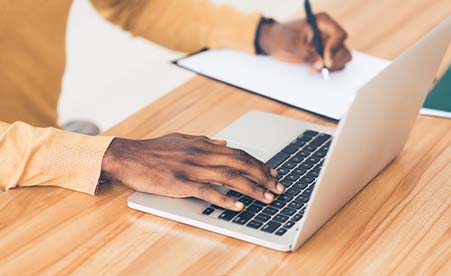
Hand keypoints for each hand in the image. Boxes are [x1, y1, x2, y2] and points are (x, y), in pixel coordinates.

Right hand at [101, 133, 283, 210]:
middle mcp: (201, 154)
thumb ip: (204, 141)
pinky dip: (225, 198)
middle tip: (278, 187)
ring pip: (229, 177)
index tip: (272, 173)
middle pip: (240, 164)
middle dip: (263, 176)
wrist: (127, 156)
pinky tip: (238, 205)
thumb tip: (224, 143)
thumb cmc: (153, 150)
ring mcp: (191, 168)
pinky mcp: (180, 183)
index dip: (258, 163)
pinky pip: (208, 191)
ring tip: (267, 198)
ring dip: (251, 188)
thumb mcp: (181, 139)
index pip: (239, 153)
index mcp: (203, 145)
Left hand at [258, 13, 351, 71]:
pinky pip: (336, 64)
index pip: (339, 35)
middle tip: (316, 68)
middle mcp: (329, 32)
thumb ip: (306, 53)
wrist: (274, 42)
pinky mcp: (326, 55)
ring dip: (331, 67)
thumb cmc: (281, 37)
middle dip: (332, 61)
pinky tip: (314, 69)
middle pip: (343, 49)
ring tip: (313, 69)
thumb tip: (321, 63)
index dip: (335, 48)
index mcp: (322, 22)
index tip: (325, 61)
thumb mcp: (290, 43)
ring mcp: (329, 44)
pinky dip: (328, 70)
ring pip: (343, 58)